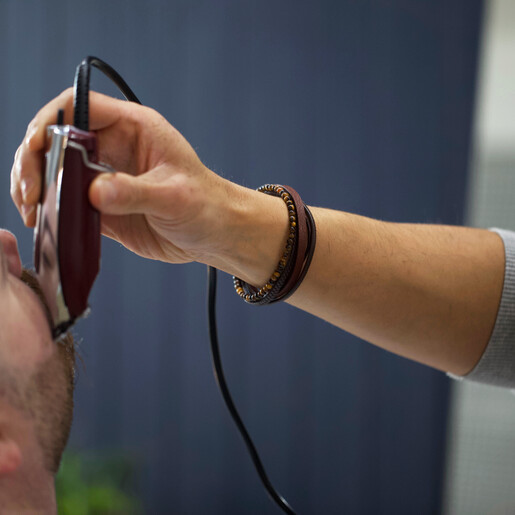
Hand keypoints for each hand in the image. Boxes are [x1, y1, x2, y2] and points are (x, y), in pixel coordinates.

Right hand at [10, 88, 234, 264]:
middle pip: (57, 139)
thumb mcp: (175, 196)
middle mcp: (114, 148)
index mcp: (133, 128)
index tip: (37, 148)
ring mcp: (106, 178)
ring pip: (57, 172)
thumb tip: (95, 191)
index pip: (79, 107)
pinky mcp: (104, 207)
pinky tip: (45, 225)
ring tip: (32, 212)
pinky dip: (51, 213)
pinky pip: (68, 204)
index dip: (50, 122)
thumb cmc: (206, 204)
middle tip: (31, 191)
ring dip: (38, 188)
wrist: (215, 234)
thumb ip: (135, 192)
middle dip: (35, 161)